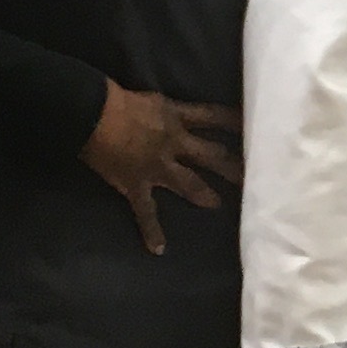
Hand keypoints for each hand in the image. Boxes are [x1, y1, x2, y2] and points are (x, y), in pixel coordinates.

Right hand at [82, 84, 239, 256]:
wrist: (92, 113)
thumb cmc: (113, 98)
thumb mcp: (148, 98)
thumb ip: (162, 107)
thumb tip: (162, 108)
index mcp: (175, 117)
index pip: (212, 116)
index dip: (232, 121)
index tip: (253, 127)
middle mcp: (174, 142)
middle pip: (212, 154)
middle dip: (232, 165)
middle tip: (254, 175)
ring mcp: (158, 166)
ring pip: (190, 183)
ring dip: (206, 195)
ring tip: (220, 205)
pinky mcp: (138, 185)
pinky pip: (146, 211)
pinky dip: (152, 231)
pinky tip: (159, 249)